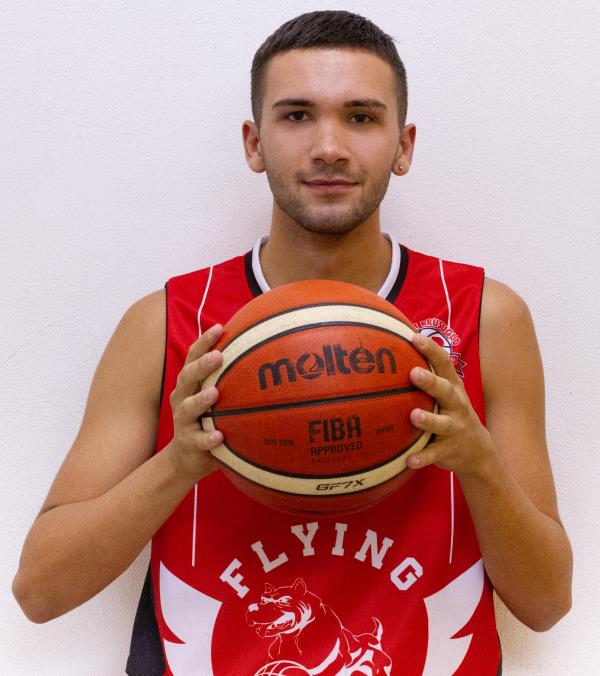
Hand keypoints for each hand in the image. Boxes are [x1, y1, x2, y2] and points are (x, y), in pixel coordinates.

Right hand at [167, 323, 224, 479]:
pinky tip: (220, 437)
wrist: (187, 456)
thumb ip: (232, 379)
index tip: (219, 328)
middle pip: (187, 376)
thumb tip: (265, 353)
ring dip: (200, 400)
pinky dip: (208, 438)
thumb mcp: (216, 396)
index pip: (194, 356)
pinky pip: (198, 440)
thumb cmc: (208, 418)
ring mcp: (183, 420)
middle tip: (218, 356)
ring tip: (215, 393)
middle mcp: (182, 397)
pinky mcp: (188, 442)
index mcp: (190, 383)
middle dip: (202, 365)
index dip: (204, 342)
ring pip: (188, 407)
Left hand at [406, 332, 496, 477]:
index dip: (431, 349)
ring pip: (442, 424)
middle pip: (445, 391)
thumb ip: (428, 374)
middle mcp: (457, 405)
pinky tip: (409, 460)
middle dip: (431, 382)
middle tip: (414, 373)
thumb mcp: (445, 393)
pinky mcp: (450, 450)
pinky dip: (422, 457)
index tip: (415, 337)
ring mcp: (455, 428)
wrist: (479, 451)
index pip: (444, 364)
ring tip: (414, 416)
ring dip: (428, 420)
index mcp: (453, 387)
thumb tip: (394, 346)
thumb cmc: (450, 413)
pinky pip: (435, 454)